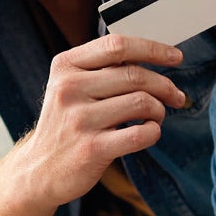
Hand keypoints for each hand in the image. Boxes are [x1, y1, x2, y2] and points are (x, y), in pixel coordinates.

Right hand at [16, 34, 186, 206]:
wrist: (40, 169)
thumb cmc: (65, 124)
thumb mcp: (69, 87)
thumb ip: (101, 69)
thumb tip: (151, 57)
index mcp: (65, 66)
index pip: (116, 45)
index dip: (152, 49)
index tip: (175, 56)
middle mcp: (69, 89)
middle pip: (134, 74)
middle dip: (164, 85)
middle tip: (176, 96)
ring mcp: (79, 120)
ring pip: (141, 102)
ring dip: (159, 110)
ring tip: (156, 117)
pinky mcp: (91, 149)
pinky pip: (140, 134)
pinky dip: (154, 132)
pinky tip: (149, 132)